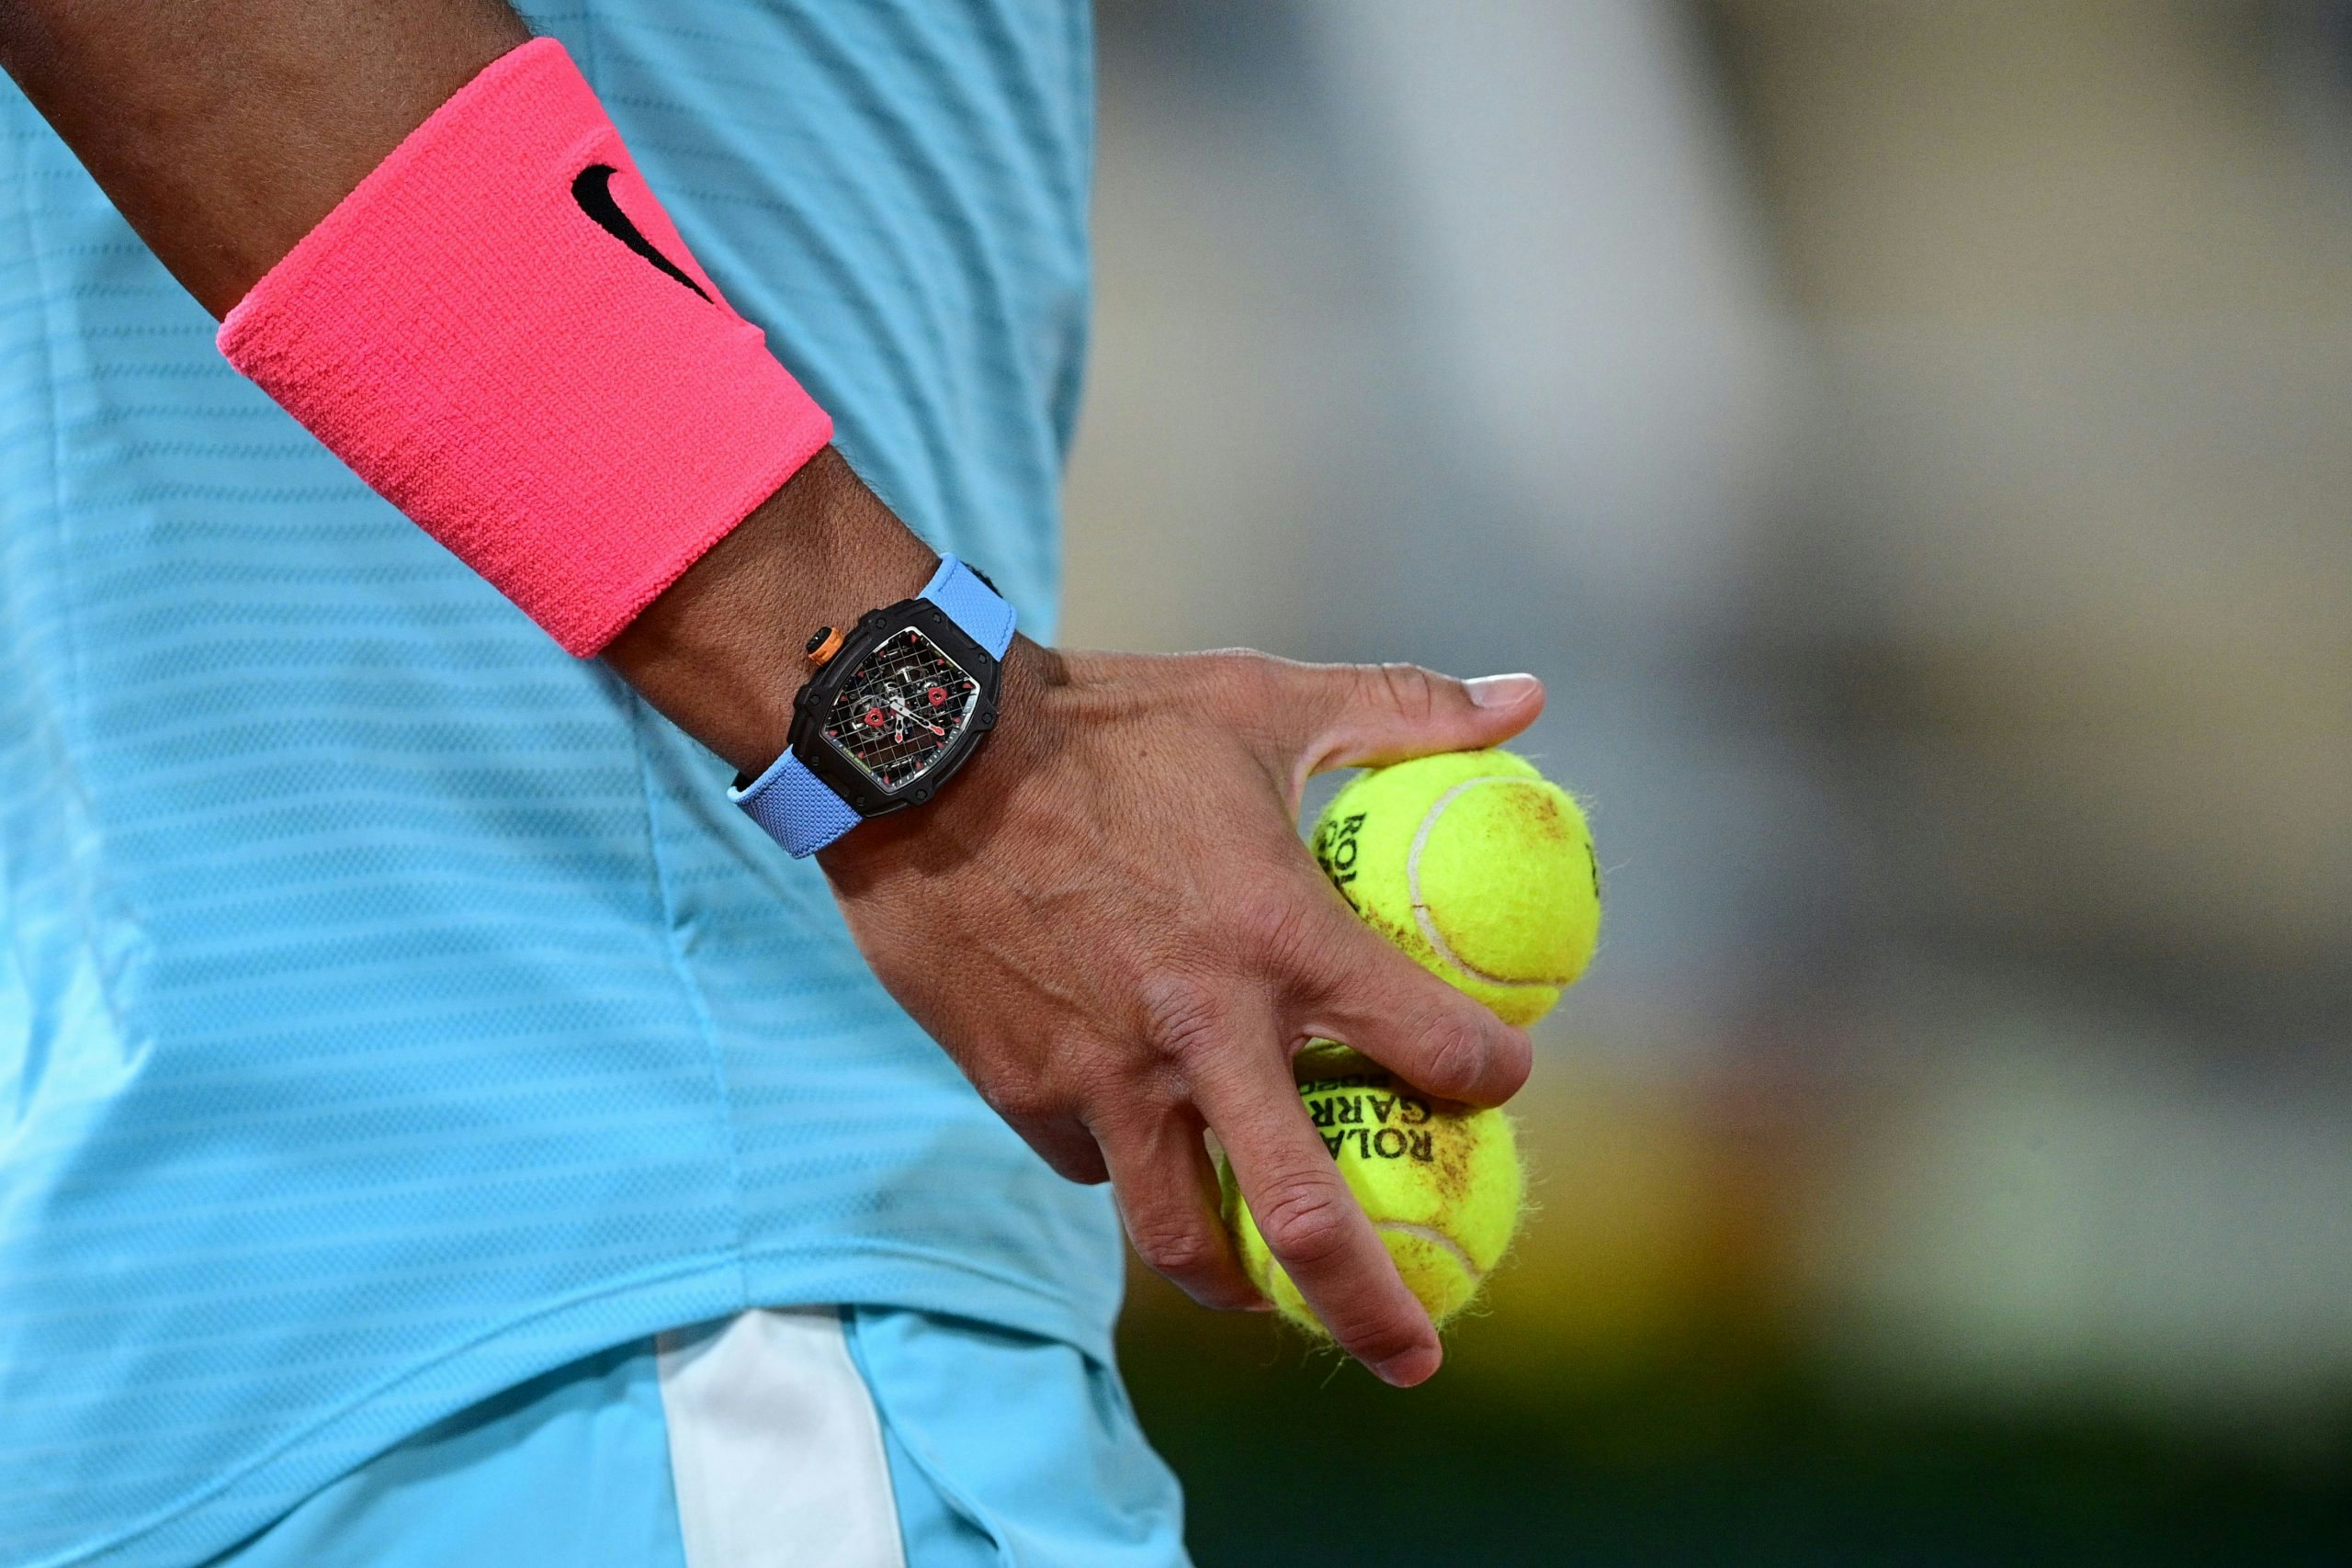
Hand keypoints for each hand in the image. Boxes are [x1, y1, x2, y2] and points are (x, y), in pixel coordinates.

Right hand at [819, 642, 1543, 1384]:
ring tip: (1272, 1306)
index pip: (1432, 1047)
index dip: (1489, 1077)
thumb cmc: (1104, 721)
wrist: (918, 752)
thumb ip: (1402, 707)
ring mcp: (1104, 1077)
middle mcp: (1201, 1033)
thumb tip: (1528, 697)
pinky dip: (1130, 1171)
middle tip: (1419, 1356)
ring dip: (1241, 1287)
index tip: (1497, 1083)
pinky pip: (1091, 1164)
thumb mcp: (1261, 699)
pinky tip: (1148, 1151)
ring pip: (1180, 1237)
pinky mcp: (1021, 1091)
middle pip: (1308, 1222)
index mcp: (1280, 939)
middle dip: (1375, 1310)